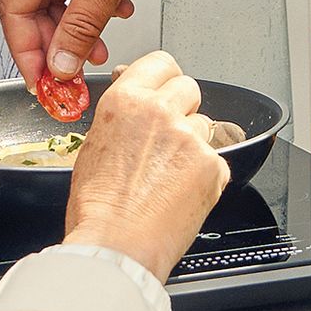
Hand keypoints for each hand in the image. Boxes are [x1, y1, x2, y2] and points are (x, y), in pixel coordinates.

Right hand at [0, 0, 192, 85]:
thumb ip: (80, 29)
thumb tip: (61, 64)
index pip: (14, 9)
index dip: (26, 51)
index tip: (39, 81)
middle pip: (33, 6)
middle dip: (55, 43)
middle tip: (70, 74)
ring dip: (77, 28)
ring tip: (98, 49)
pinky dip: (93, 7)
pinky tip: (116, 14)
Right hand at [62, 50, 230, 276]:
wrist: (117, 247)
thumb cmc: (97, 208)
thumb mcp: (94, 147)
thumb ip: (120, 118)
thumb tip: (133, 108)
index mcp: (126, 101)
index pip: (160, 63)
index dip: (164, 77)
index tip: (164, 88)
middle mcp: (160, 112)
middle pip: (189, 87)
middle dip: (182, 107)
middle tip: (167, 137)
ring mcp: (190, 138)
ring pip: (204, 124)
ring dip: (192, 142)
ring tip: (169, 174)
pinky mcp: (213, 165)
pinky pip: (216, 159)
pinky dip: (204, 174)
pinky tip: (181, 192)